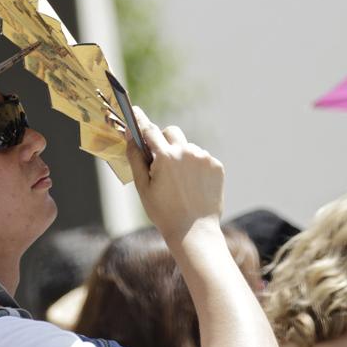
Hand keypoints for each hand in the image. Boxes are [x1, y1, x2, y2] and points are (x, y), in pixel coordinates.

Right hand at [123, 107, 224, 243]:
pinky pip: (203, 159)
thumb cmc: (164, 212)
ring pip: (188, 147)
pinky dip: (197, 168)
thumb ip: (135, 159)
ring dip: (182, 157)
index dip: (142, 123)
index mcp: (165, 156)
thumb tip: (130, 137)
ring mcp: (204, 158)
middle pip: (171, 132)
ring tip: (180, 183)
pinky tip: (194, 187)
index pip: (150, 130)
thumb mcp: (143, 187)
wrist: (194, 232)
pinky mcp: (217, 166)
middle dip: (164, 141)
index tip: (136, 114)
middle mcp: (186, 152)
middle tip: (161, 162)